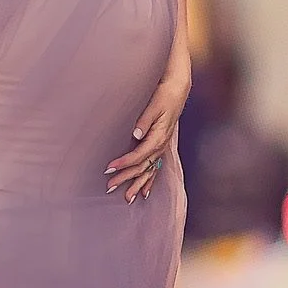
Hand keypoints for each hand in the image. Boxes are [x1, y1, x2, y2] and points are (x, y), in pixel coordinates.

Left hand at [108, 65, 188, 201]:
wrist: (178, 90)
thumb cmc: (165, 95)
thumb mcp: (154, 105)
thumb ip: (145, 120)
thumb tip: (136, 134)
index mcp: (158, 137)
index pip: (138, 155)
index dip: (123, 163)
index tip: (109, 168)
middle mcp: (160, 146)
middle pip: (142, 167)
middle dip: (126, 178)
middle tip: (110, 187)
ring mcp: (161, 147)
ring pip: (149, 171)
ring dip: (137, 184)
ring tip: (127, 198)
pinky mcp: (161, 146)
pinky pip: (156, 168)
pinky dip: (149, 181)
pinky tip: (145, 191)